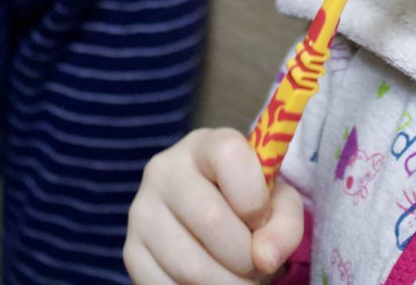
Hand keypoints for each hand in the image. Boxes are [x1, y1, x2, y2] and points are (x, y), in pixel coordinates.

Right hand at [125, 128, 304, 284]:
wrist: (212, 221)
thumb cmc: (249, 204)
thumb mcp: (277, 201)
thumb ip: (285, 221)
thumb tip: (265, 257)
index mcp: (203, 145)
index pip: (229, 155)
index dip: (255, 198)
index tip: (262, 219)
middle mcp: (163, 170)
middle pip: (211, 220)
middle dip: (246, 257)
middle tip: (257, 264)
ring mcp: (141, 211)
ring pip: (190, 265)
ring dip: (227, 284)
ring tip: (239, 278)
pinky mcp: (131, 251)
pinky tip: (212, 283)